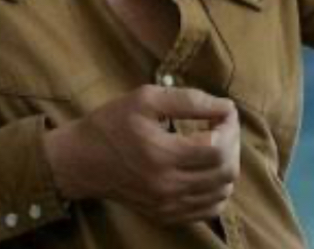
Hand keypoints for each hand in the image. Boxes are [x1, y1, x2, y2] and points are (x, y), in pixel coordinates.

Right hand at [42, 85, 239, 223]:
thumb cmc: (111, 124)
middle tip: (222, 127)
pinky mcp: (165, 215)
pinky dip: (217, 191)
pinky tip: (207, 172)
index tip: (224, 112)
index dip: (229, 127)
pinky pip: (208, 210)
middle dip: (232, 145)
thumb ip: (188, 100)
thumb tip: (227, 107)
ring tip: (215, 146)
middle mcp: (167, 186)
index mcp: (161, 154)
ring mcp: (167, 205)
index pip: (218, 147)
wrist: (81, 160)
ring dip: (227, 167)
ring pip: (221, 193)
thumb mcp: (144, 99)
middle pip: (225, 172)